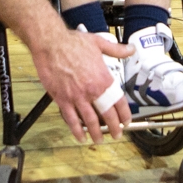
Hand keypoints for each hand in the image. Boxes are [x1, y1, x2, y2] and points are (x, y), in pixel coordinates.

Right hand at [31, 26, 131, 143]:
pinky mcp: (62, 99)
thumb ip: (117, 50)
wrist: (51, 43)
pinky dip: (76, 130)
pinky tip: (80, 137)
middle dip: (114, 127)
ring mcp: (77, 97)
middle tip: (117, 134)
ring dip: (96, 133)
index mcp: (103, 78)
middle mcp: (92, 91)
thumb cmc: (73, 42)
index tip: (126, 121)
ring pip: (90, 121)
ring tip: (99, 140)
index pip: (118, 101)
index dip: (124, 114)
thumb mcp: (99, 43)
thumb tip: (131, 49)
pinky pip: (71, 119)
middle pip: (107, 114)